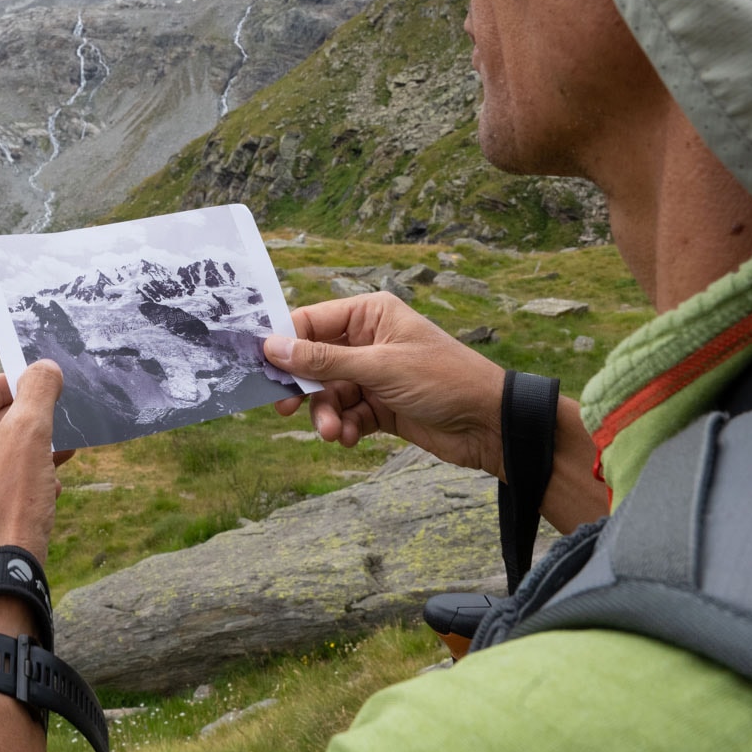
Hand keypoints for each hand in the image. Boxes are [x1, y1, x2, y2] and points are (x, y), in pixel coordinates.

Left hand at [0, 361, 67, 594]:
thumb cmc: (2, 514)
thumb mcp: (27, 439)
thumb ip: (36, 394)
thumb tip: (44, 368)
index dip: (4, 388)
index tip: (33, 384)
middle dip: (15, 431)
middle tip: (51, 423)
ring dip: (13, 463)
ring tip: (55, 460)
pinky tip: (39, 494)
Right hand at [265, 292, 505, 477]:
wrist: (490, 424)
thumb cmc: (443, 379)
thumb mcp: (380, 367)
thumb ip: (324, 361)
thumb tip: (273, 347)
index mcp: (370, 314)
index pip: (312, 322)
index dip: (286, 344)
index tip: (262, 368)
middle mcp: (369, 341)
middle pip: (315, 362)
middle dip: (305, 388)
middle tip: (284, 407)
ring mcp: (375, 375)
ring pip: (330, 393)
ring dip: (326, 414)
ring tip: (333, 432)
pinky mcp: (382, 406)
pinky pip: (348, 414)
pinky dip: (345, 427)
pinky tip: (350, 437)